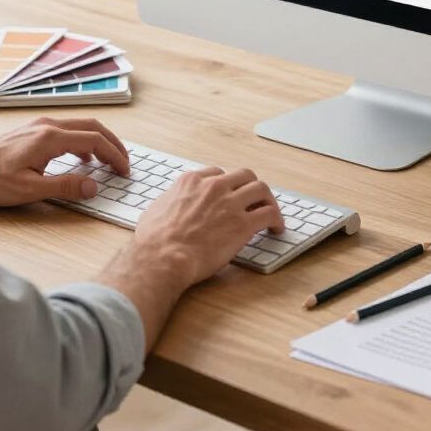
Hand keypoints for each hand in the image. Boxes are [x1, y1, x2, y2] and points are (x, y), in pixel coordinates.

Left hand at [0, 117, 128, 206]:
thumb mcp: (30, 189)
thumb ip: (65, 186)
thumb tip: (94, 186)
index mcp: (50, 137)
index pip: (95, 140)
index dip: (114, 155)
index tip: (124, 170)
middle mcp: (47, 125)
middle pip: (92, 126)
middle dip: (112, 143)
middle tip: (124, 162)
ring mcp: (39, 125)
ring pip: (80, 126)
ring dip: (98, 141)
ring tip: (107, 162)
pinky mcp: (32, 130)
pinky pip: (66, 130)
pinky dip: (82, 141)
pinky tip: (80, 159)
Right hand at [132, 166, 284, 287]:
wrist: (163, 256)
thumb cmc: (154, 239)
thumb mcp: (157, 209)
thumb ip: (170, 202)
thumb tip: (170, 206)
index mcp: (192, 181)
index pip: (218, 174)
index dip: (227, 185)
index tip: (230, 195)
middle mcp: (214, 187)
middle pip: (244, 175)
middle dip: (250, 187)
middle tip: (254, 200)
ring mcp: (230, 203)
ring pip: (261, 189)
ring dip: (268, 200)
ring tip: (270, 212)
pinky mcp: (243, 224)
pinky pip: (269, 214)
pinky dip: (276, 219)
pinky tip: (276, 228)